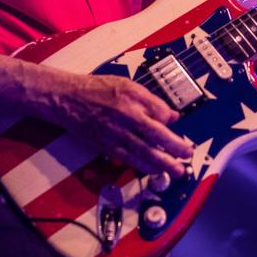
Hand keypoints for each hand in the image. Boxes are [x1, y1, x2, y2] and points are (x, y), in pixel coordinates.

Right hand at [41, 72, 194, 177]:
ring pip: (144, 152)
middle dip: (175, 148)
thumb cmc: (97, 89)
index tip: (177, 127)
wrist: (68, 98)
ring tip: (177, 170)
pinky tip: (154, 170)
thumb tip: (172, 115)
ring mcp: (116, 133)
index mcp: (133, 99)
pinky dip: (143, 166)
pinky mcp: (107, 146)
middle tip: (187, 156)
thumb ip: (151, 101)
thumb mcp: (128, 85)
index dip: (171, 122)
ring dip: (163, 163)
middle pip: (156, 136)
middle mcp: (126, 117)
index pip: (161, 114)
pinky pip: (129, 159)